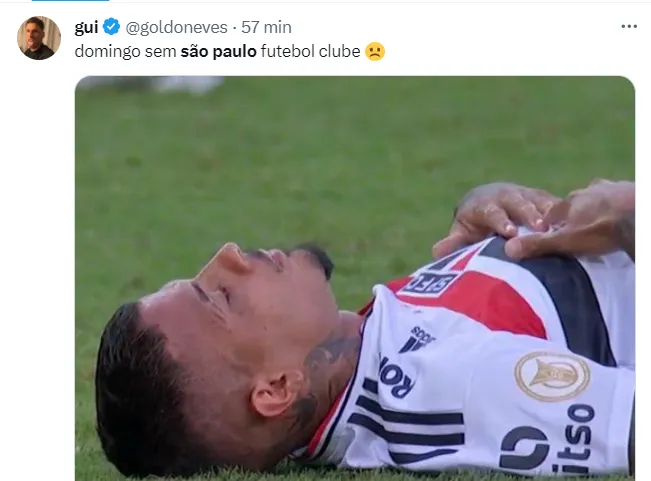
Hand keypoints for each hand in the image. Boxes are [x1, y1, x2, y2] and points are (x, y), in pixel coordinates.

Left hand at [432, 183, 559, 258]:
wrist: (488, 200)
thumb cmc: (474, 224)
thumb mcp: (463, 232)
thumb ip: (454, 242)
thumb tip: (437, 252)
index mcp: (484, 204)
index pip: (492, 211)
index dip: (500, 221)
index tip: (509, 232)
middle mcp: (505, 196)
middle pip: (517, 202)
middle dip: (527, 214)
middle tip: (539, 228)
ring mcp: (525, 194)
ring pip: (537, 201)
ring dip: (548, 213)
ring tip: (559, 227)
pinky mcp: (541, 197)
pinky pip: (553, 203)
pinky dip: (563, 212)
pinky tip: (574, 224)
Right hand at [503, 179, 634, 258]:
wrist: (636, 215)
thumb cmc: (600, 229)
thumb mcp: (566, 241)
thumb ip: (538, 244)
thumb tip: (508, 249)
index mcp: (568, 203)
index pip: (550, 212)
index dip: (547, 223)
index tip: (548, 234)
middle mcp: (585, 190)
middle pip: (574, 203)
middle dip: (573, 213)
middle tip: (578, 228)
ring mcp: (608, 187)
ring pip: (596, 196)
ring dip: (594, 206)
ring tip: (600, 221)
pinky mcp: (628, 189)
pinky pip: (617, 196)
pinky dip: (615, 204)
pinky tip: (619, 214)